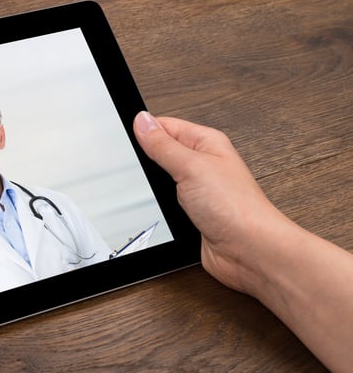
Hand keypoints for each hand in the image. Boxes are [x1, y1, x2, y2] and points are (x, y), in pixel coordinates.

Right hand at [132, 112, 285, 294]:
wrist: (249, 251)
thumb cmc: (236, 208)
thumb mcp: (191, 166)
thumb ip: (163, 145)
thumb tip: (142, 121)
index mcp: (206, 142)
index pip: (166, 125)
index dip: (144, 129)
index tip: (122, 135)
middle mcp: (202, 164)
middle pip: (161, 152)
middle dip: (144, 159)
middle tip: (131, 165)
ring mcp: (197, 190)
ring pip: (161, 180)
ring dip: (152, 186)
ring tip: (145, 188)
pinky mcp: (191, 213)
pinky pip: (165, 203)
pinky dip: (157, 206)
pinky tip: (154, 207)